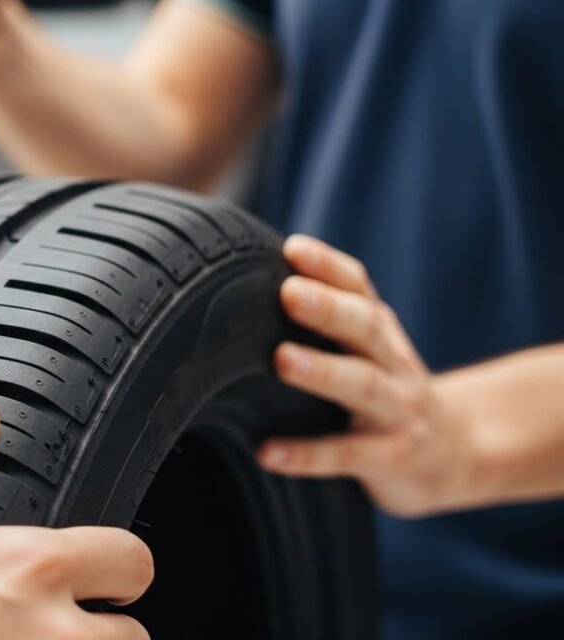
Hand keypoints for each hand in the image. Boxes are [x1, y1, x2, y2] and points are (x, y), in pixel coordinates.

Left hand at [258, 235, 476, 517]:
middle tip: (288, 292)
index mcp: (381, 333)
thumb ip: (328, 320)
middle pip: (366, 328)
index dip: (328, 266)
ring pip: (363, 387)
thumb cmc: (388, 391)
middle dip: (329, 308)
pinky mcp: (390, 458)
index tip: (291, 248)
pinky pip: (346, 456)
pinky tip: (267, 451)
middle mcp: (394, 364)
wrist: (454, 453)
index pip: (359, 288)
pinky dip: (306, 454)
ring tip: (283, 359)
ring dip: (323, 372)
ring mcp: (397, 412)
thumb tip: (252, 281)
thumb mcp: (370, 350)